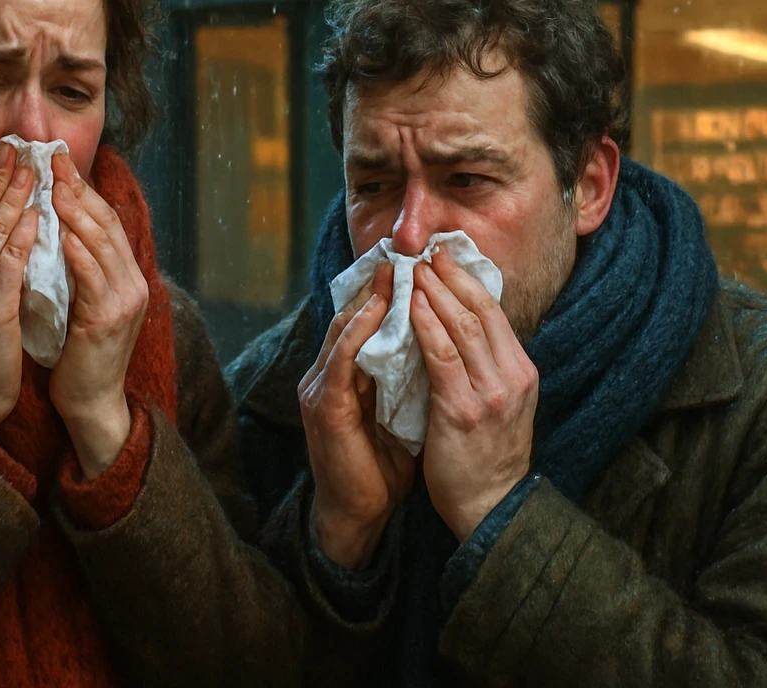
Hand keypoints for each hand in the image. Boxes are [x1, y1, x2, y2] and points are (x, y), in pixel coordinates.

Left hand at [48, 150, 148, 478]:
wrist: (91, 405)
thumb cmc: (75, 354)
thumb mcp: (77, 302)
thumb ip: (72, 268)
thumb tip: (47, 229)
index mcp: (124, 276)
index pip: (105, 221)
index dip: (83, 189)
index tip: (58, 161)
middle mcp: (131, 283)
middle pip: (107, 223)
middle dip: (79, 189)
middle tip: (54, 159)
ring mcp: (124, 300)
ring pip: (102, 244)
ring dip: (77, 212)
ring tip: (55, 186)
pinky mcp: (109, 320)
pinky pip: (92, 278)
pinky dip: (78, 252)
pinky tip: (61, 232)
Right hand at [300, 264, 416, 568]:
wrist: (359, 513)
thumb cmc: (382, 465)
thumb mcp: (403, 410)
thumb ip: (411, 377)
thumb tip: (445, 345)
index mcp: (347, 374)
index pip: (366, 321)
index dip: (389, 292)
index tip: (420, 265)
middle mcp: (327, 374)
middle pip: (352, 316)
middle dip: (379, 285)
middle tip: (408, 253)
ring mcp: (320, 389)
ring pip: (344, 330)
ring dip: (369, 299)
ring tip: (394, 271)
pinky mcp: (324, 407)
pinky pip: (341, 360)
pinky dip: (358, 332)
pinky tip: (377, 312)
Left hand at [411, 248, 538, 540]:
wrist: (490, 507)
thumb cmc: (487, 456)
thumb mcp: (502, 404)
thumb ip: (487, 367)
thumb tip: (463, 327)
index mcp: (521, 372)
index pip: (494, 312)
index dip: (468, 280)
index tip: (445, 257)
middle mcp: (512, 377)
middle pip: (480, 310)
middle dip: (450, 277)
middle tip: (425, 252)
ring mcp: (489, 393)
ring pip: (461, 325)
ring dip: (433, 292)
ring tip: (411, 269)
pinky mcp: (462, 409)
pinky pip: (441, 356)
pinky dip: (424, 325)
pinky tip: (408, 306)